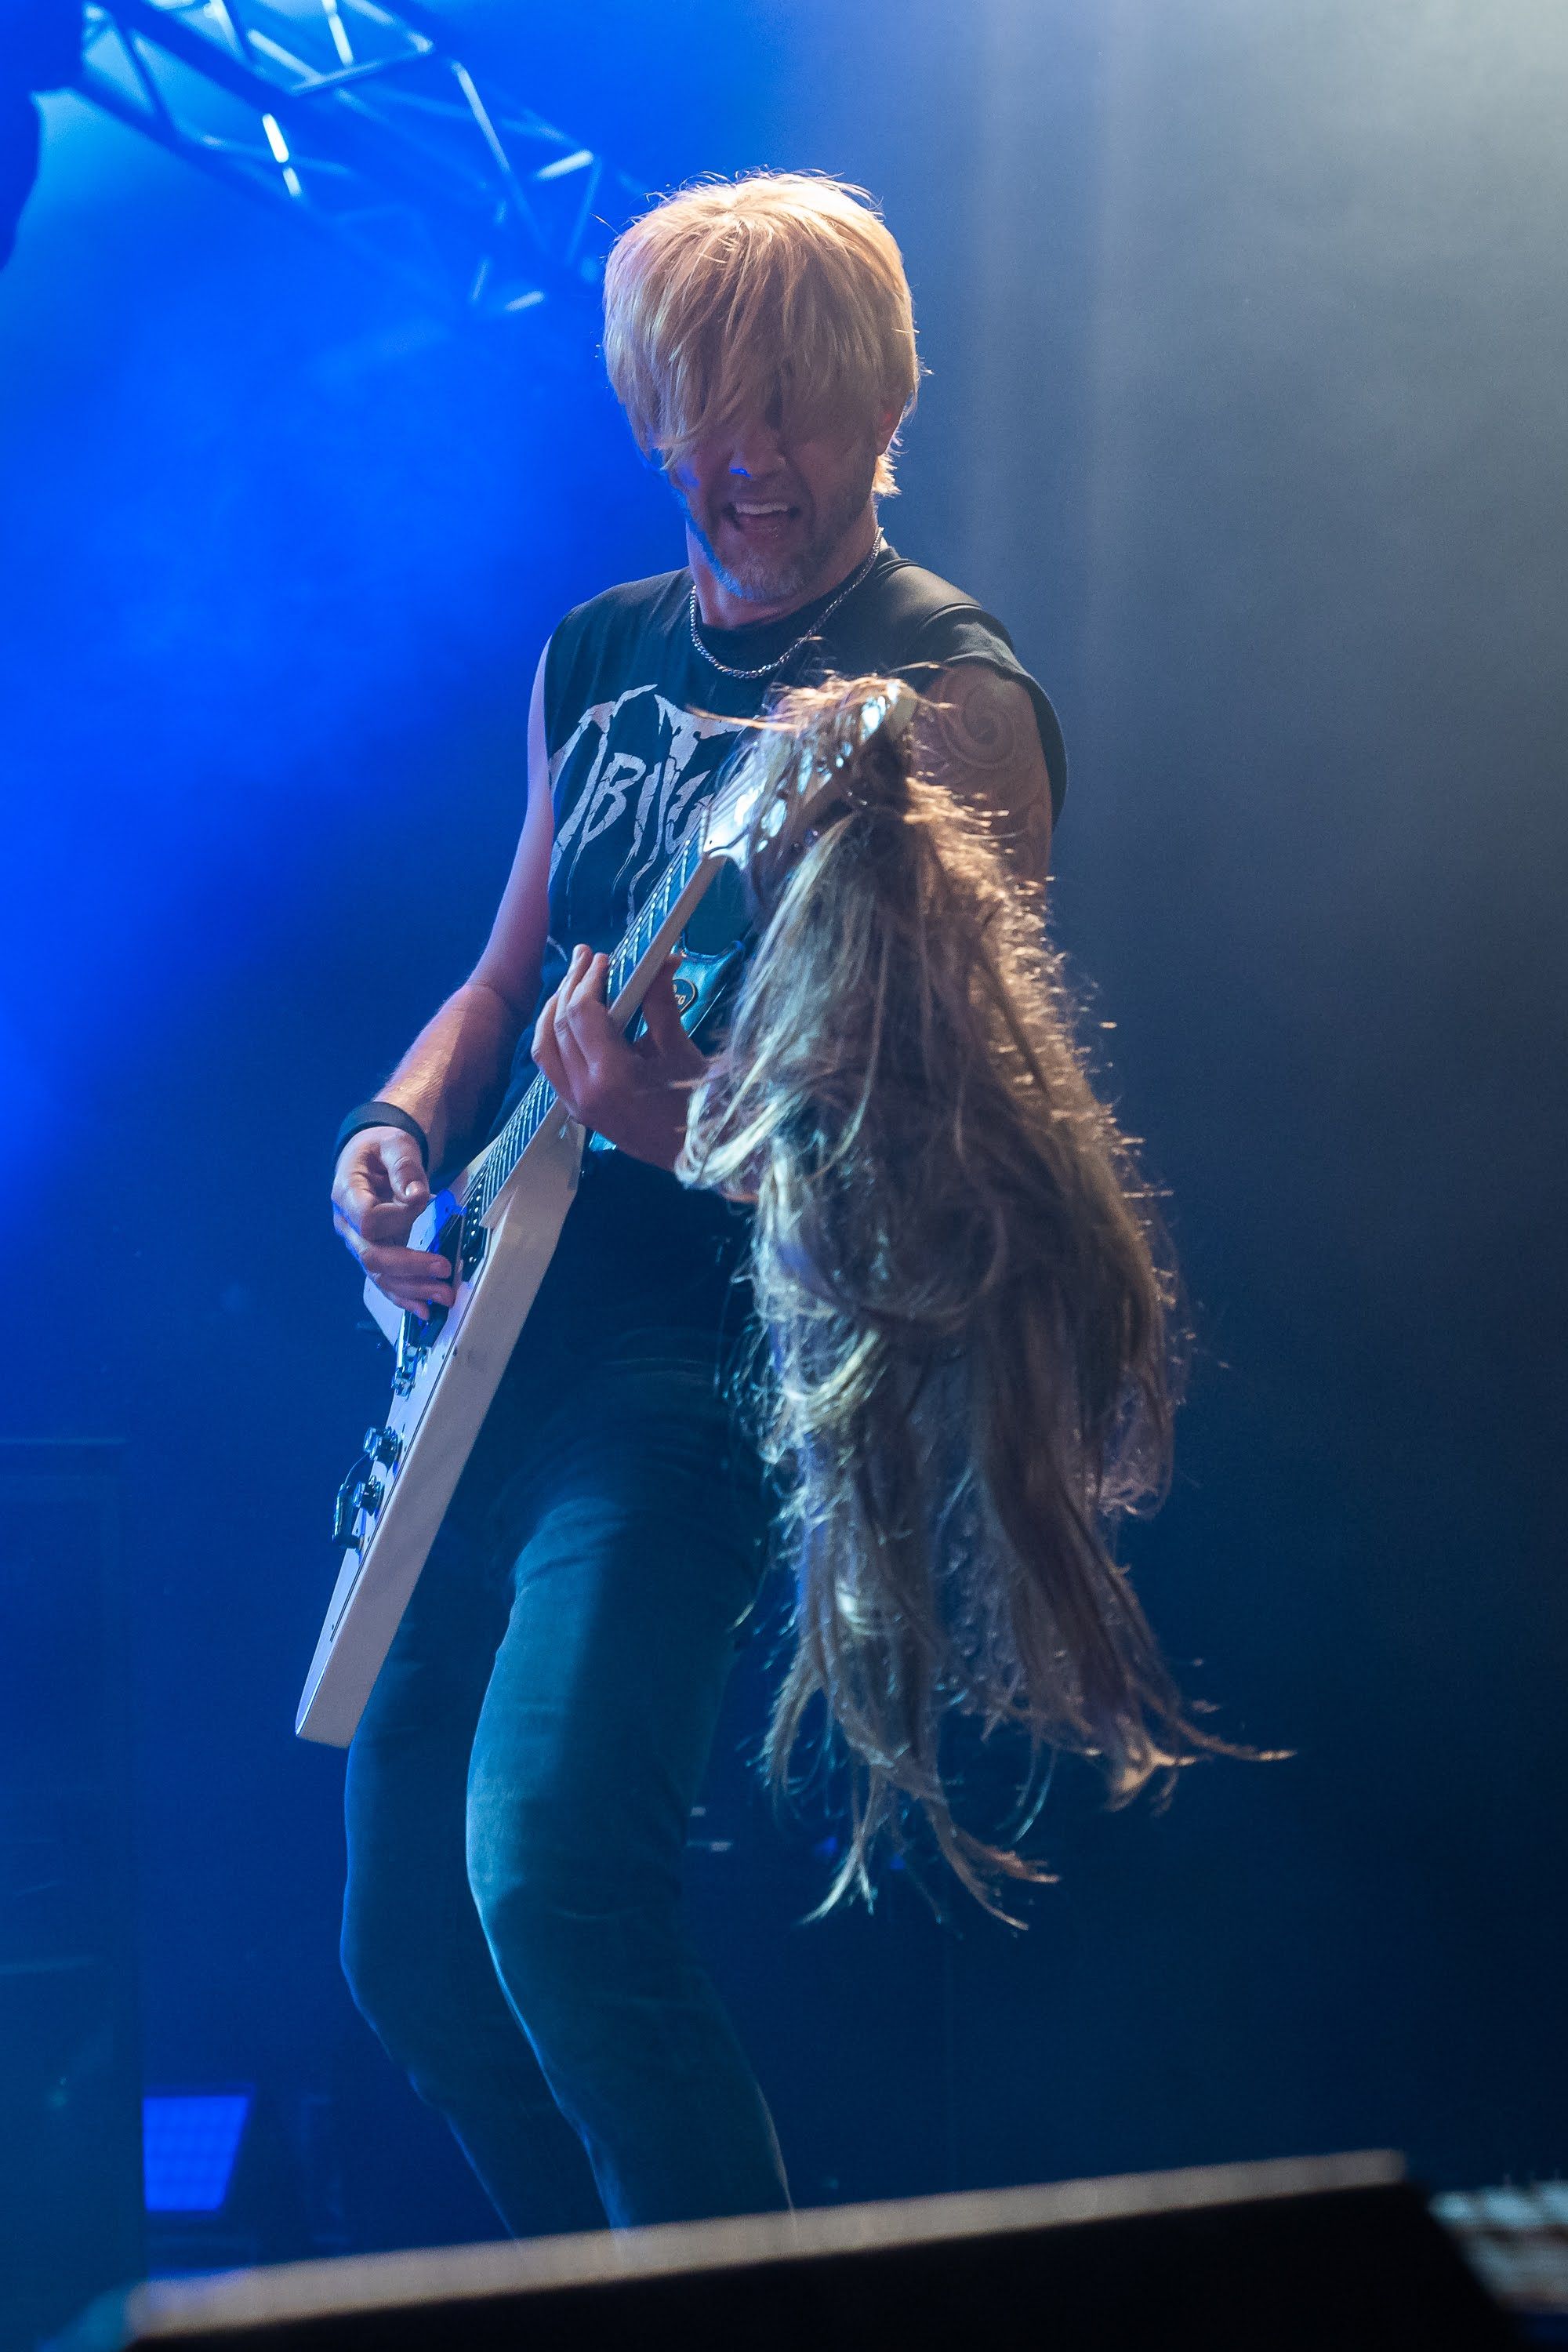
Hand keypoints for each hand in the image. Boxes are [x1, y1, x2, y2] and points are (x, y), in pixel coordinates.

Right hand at [331, 1126, 453, 1320]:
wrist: (371, 1157)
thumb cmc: (382, 1148)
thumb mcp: (394, 1144)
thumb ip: (403, 1166)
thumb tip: (415, 1196)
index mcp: (347, 1193)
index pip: (367, 1218)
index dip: (396, 1216)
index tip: (422, 1200)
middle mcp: (347, 1224)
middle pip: (372, 1256)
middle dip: (410, 1268)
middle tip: (444, 1271)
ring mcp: (358, 1243)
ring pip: (379, 1275)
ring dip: (413, 1289)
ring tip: (444, 1296)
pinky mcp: (374, 1252)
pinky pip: (384, 1280)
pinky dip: (404, 1296)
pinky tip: (424, 1310)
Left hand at [531, 945, 708, 1170]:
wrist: (699, 1155)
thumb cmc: (698, 1104)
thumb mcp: (681, 1050)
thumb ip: (661, 1002)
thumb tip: (662, 958)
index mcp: (611, 1076)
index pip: (582, 1013)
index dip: (589, 980)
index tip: (605, 958)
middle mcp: (584, 1092)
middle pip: (559, 1026)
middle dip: (571, 986)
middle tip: (586, 957)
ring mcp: (576, 1106)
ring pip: (545, 1048)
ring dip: (554, 1010)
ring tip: (571, 983)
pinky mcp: (577, 1112)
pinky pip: (552, 1068)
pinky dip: (555, 1038)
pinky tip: (569, 1019)